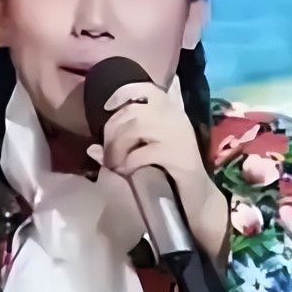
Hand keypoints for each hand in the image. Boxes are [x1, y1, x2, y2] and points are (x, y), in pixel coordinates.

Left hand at [86, 78, 227, 257]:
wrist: (199, 202)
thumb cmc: (169, 175)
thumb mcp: (143, 156)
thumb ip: (120, 148)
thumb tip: (92, 148)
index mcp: (170, 113)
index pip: (147, 89)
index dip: (123, 93)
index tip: (108, 107)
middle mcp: (176, 118)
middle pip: (133, 110)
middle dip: (112, 132)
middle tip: (109, 155)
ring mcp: (179, 136)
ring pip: (137, 127)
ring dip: (118, 148)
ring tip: (116, 165)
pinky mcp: (179, 157)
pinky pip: (144, 153)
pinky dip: (129, 163)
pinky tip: (128, 174)